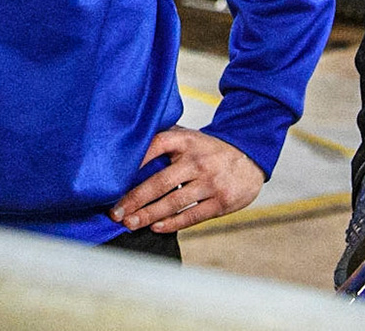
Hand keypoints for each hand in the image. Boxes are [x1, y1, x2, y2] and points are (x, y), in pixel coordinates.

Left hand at [109, 127, 264, 232]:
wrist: (249, 157)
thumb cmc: (209, 150)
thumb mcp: (190, 137)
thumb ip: (164, 140)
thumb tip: (127, 151)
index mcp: (187, 140)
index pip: (157, 144)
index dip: (136, 157)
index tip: (114, 174)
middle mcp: (198, 160)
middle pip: (161, 181)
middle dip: (135, 199)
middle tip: (116, 211)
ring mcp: (211, 182)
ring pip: (174, 202)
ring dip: (149, 215)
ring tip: (130, 223)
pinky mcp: (221, 201)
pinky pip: (192, 215)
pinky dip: (173, 223)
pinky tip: (156, 227)